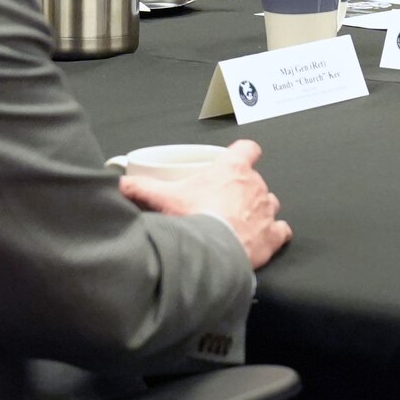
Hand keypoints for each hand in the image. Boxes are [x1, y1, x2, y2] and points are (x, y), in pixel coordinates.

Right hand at [117, 140, 292, 268]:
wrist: (211, 250)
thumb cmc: (193, 218)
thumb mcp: (161, 198)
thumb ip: (138, 187)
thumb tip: (118, 183)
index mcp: (232, 168)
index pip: (247, 149)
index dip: (243, 154)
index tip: (236, 160)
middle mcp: (254, 185)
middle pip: (254, 181)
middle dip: (241, 191)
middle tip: (221, 204)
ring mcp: (267, 210)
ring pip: (269, 203)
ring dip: (258, 211)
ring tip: (239, 223)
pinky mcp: (273, 235)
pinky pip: (281, 230)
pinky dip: (274, 234)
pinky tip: (262, 239)